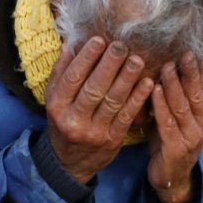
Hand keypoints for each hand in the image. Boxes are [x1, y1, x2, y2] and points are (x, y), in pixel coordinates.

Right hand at [44, 37, 153, 183]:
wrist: (70, 162)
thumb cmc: (63, 121)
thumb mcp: (54, 99)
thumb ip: (61, 71)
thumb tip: (70, 42)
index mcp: (57, 106)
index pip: (72, 78)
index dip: (86, 59)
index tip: (99, 40)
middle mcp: (74, 120)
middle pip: (94, 89)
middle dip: (109, 66)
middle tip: (121, 46)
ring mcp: (94, 131)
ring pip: (113, 101)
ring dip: (127, 79)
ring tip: (137, 60)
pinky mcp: (112, 140)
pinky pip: (127, 116)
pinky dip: (138, 98)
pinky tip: (148, 83)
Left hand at [147, 52, 202, 202]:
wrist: (171, 180)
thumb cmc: (169, 144)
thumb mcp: (175, 119)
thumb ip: (174, 99)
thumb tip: (165, 69)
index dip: (200, 70)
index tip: (195, 50)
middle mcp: (202, 125)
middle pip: (195, 94)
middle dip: (188, 72)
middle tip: (182, 53)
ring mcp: (191, 138)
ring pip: (182, 106)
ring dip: (173, 85)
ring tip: (166, 66)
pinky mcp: (176, 149)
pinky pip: (168, 123)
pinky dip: (161, 105)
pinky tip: (154, 90)